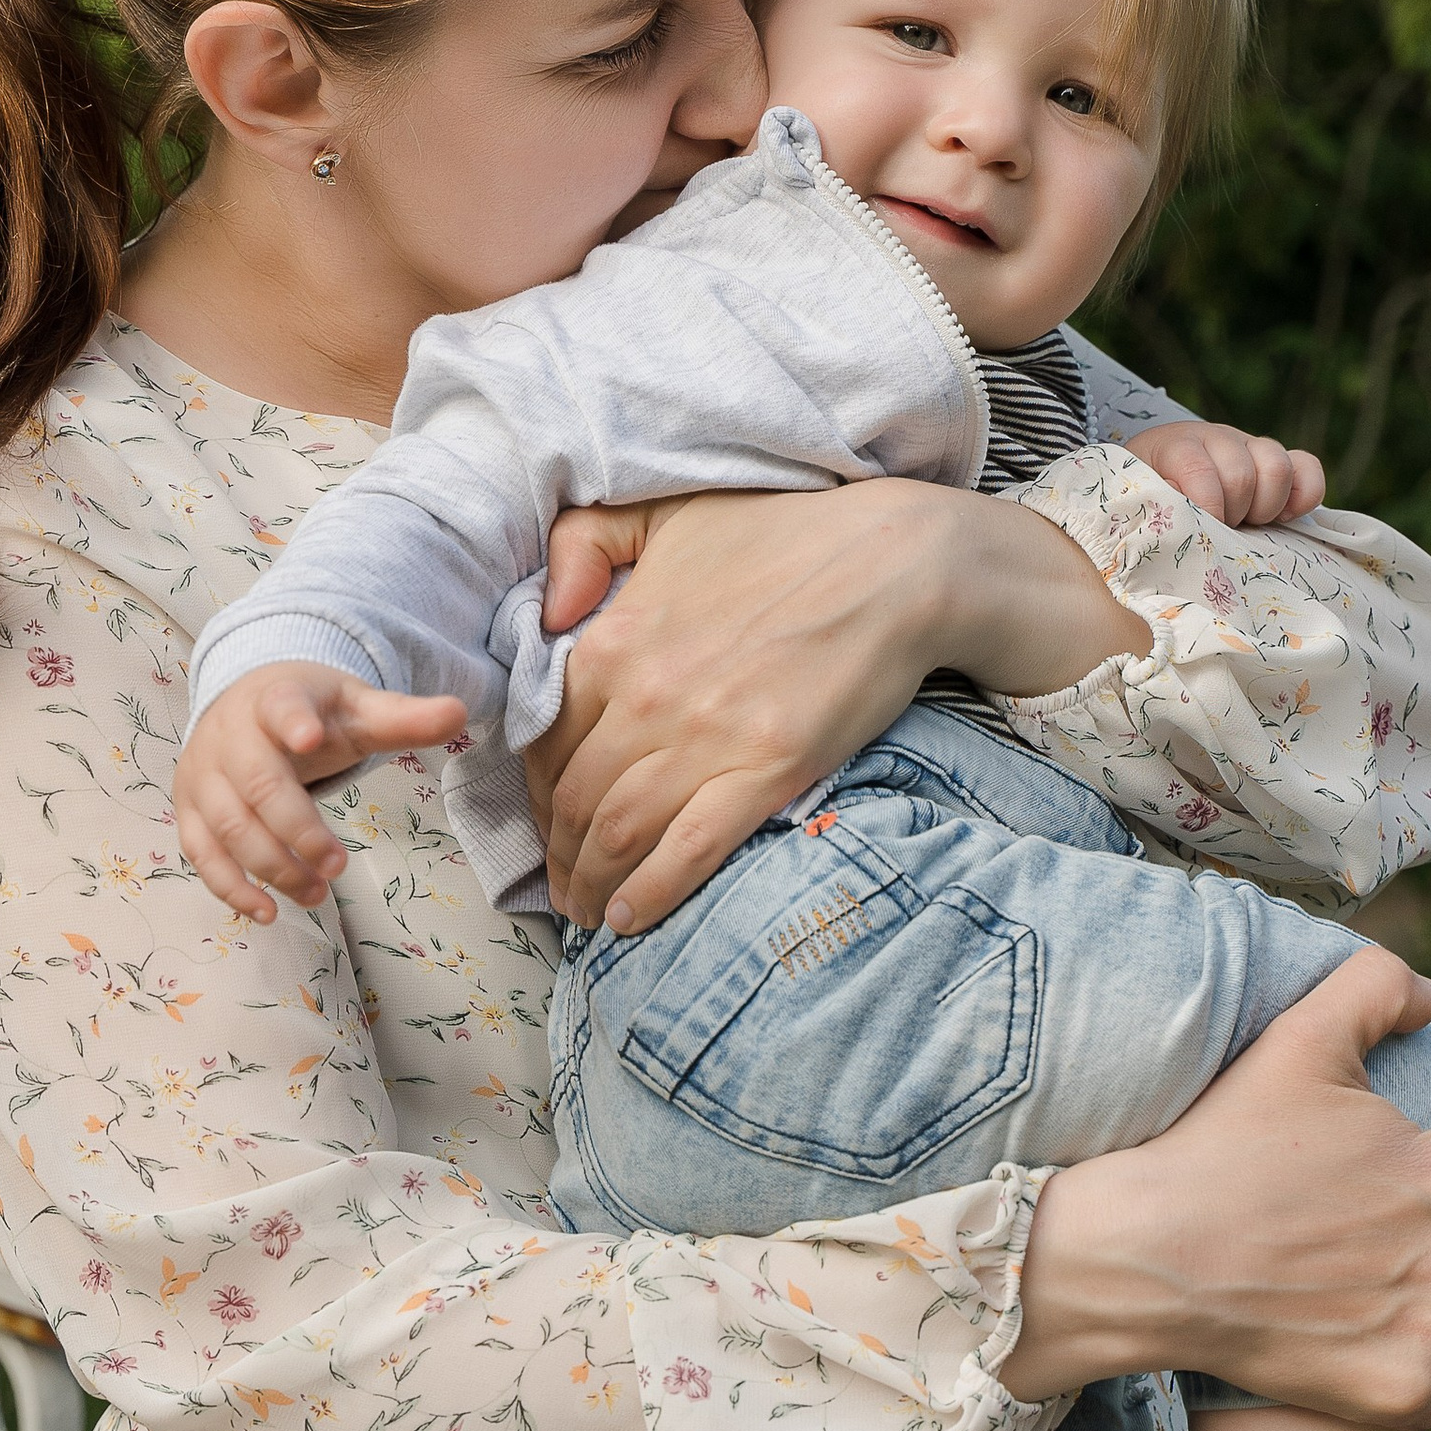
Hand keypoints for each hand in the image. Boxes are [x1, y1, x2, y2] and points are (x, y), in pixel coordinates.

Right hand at [175, 665, 466, 920]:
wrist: (245, 706)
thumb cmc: (311, 714)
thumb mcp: (357, 709)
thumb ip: (403, 718)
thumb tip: (460, 713)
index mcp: (276, 699)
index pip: (282, 704)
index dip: (294, 721)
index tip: (310, 739)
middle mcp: (231, 735)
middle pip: (258, 785)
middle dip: (298, 830)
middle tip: (338, 865)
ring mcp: (204, 774)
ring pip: (228, 826)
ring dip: (272, 866)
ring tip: (317, 894)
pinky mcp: (189, 810)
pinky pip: (201, 853)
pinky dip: (230, 887)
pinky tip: (267, 912)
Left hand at [526, 480, 1148, 933]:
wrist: (894, 562)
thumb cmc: (783, 534)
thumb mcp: (666, 511)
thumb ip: (586, 543)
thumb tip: (550, 613)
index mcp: (613, 640)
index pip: (545, 741)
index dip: (536, 795)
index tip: (547, 821)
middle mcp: (645, 697)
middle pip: (574, 800)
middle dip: (559, 854)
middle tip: (562, 884)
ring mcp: (704, 740)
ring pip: (618, 835)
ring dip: (592, 885)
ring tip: (589, 912)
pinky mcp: (766, 773)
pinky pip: (688, 852)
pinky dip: (650, 895)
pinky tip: (631, 919)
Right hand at [1005, 948, 1430, 1424]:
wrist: (1152, 1255)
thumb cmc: (1224, 1144)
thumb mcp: (1299, 1039)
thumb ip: (1376, 987)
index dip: (1426, 1167)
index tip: (1370, 1178)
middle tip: (1364, 1241)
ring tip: (1374, 1299)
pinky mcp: (1402, 1396)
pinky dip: (1413, 1375)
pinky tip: (1361, 1348)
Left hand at [1124, 418, 1324, 526]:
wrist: (1160, 491)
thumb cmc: (1147, 502)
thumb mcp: (1139, 501)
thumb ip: (1153, 502)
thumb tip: (1180, 502)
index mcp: (1176, 445)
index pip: (1198, 468)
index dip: (1205, 504)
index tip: (1201, 531)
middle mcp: (1216, 439)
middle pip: (1241, 473)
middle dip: (1232, 512)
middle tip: (1217, 530)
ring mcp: (1249, 448)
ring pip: (1277, 466)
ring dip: (1264, 506)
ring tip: (1245, 525)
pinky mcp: (1275, 464)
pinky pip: (1307, 468)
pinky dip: (1304, 496)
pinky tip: (1284, 519)